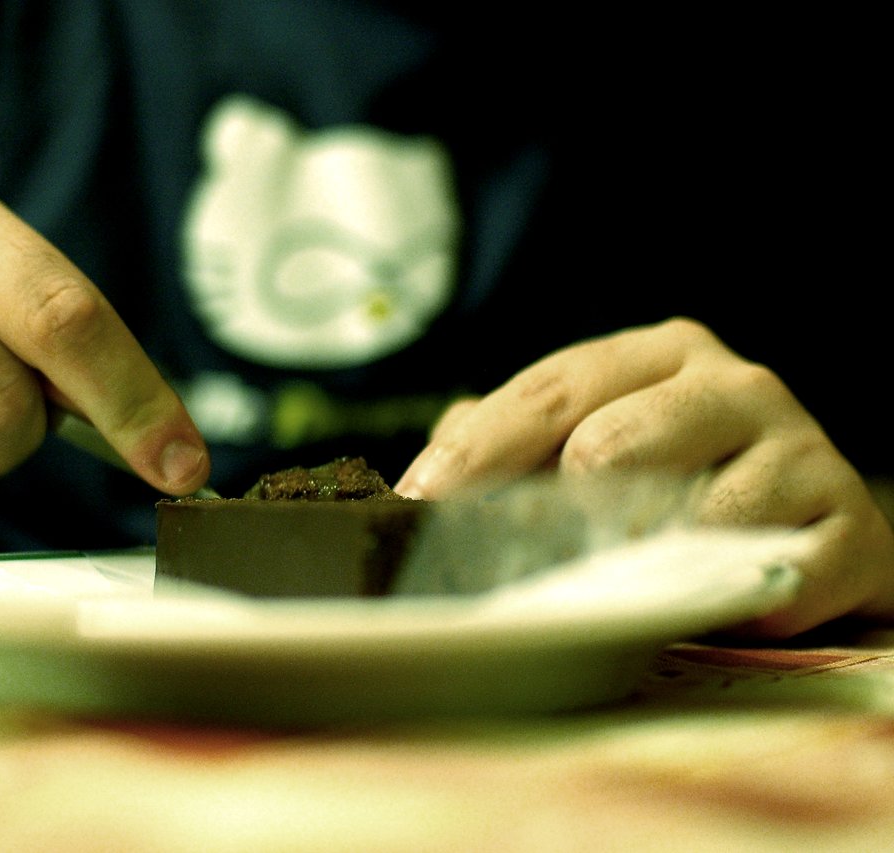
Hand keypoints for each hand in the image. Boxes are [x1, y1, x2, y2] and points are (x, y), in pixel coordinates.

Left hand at [396, 318, 893, 635]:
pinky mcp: (852, 528)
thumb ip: (511, 444)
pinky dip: (728, 601)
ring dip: (641, 562)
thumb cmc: (679, 488)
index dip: (480, 448)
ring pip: (689, 511)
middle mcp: (734, 386)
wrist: (813, 537)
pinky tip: (713, 607)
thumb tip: (424, 479)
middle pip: (608, 439)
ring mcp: (800, 450)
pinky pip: (770, 575)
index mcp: (661, 355)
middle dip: (552, 507)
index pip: (553, 388)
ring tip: (629, 583)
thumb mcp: (591, 448)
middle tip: (520, 557)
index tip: (420, 497)